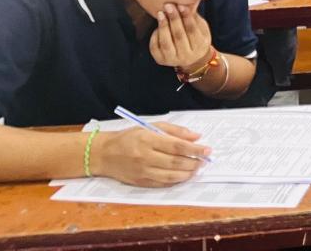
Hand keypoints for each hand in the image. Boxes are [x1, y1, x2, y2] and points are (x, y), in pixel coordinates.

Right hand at [93, 124, 210, 186]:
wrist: (104, 154)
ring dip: (187, 173)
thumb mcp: (151, 126)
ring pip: (170, 175)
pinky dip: (175, 181)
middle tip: (205, 160)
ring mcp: (142, 171)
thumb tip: (196, 136)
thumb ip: (175, 131)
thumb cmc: (130, 137)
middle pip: (175, 162)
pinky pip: (161, 183)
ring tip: (197, 169)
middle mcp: (145, 157)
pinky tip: (183, 176)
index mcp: (148, 139)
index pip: (177, 146)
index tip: (207, 150)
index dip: (194, 149)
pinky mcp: (140, 182)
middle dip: (194, 162)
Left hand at [149, 4, 212, 71]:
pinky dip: (155, 35)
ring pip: (166, 43)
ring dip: (163, 26)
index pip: (192, 30)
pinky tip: (158, 26)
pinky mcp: (161, 61)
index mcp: (200, 47)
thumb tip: (191, 0)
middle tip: (168, 6)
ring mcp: (173, 60)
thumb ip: (194, 16)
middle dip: (174, 19)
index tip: (181, 5)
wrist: (191, 58)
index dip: (186, 17)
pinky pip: (155, 47)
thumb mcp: (201, 28)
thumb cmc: (197, 38)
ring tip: (160, 14)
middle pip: (179, 36)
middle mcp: (187, 56)